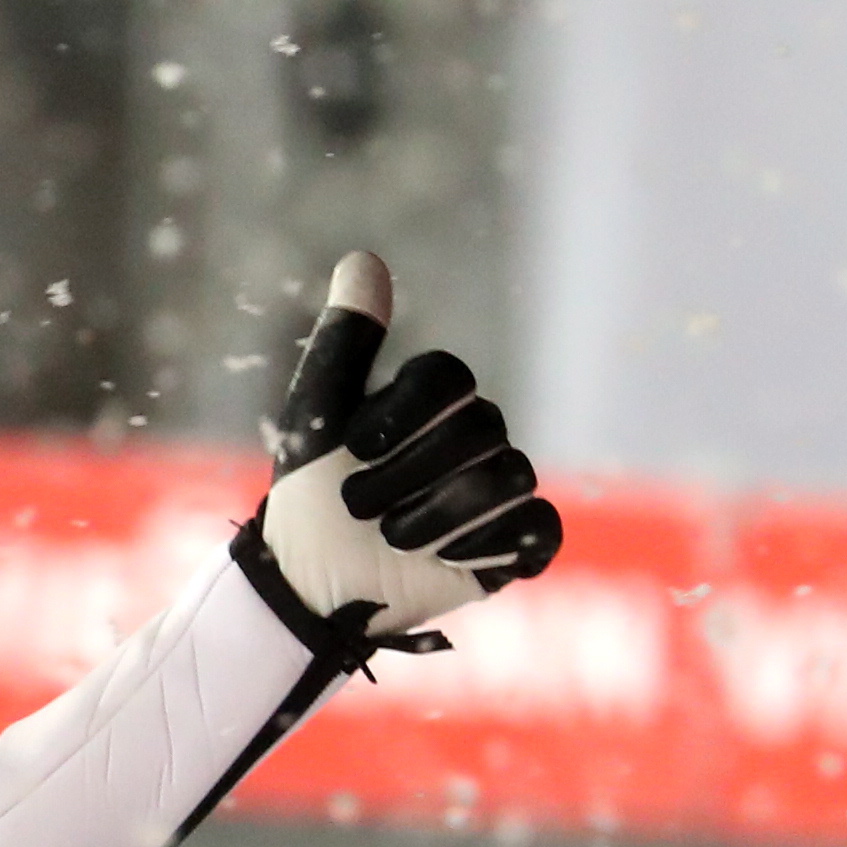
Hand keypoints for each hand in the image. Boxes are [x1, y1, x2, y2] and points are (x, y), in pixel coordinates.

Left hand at [257, 252, 560, 638]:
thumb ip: (343, 343)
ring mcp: (501, 492)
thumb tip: (364, 257)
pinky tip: (442, 560)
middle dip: (407, 474)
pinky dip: (484, 547)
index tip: (356, 448)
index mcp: (431, 402)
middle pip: (480, 426)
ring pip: (508, 476)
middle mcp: (475, 437)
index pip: (449, 375)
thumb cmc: (308, 501)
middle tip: (360, 508)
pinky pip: (538, 529)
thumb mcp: (315, 418)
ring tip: (392, 539)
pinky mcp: (518, 545)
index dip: (403, 414)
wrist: (311, 589)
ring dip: (435, 515)